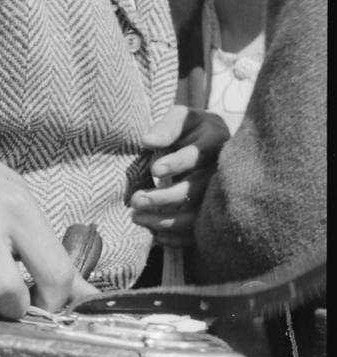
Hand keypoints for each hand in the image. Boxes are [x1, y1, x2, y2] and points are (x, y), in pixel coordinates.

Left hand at [130, 106, 229, 246]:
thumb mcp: (181, 118)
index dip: (178, 163)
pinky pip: (199, 231)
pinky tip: (155, 236)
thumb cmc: (190, 129)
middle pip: (197, 190)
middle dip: (165, 198)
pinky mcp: (211, 213)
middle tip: (136, 199)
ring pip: (197, 214)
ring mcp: (218, 195)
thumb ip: (167, 127)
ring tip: (136, 216)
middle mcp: (220, 171)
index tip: (155, 169)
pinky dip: (178, 238)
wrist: (208, 144)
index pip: (199, 155)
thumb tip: (148, 141)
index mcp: (215, 142)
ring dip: (166, 220)